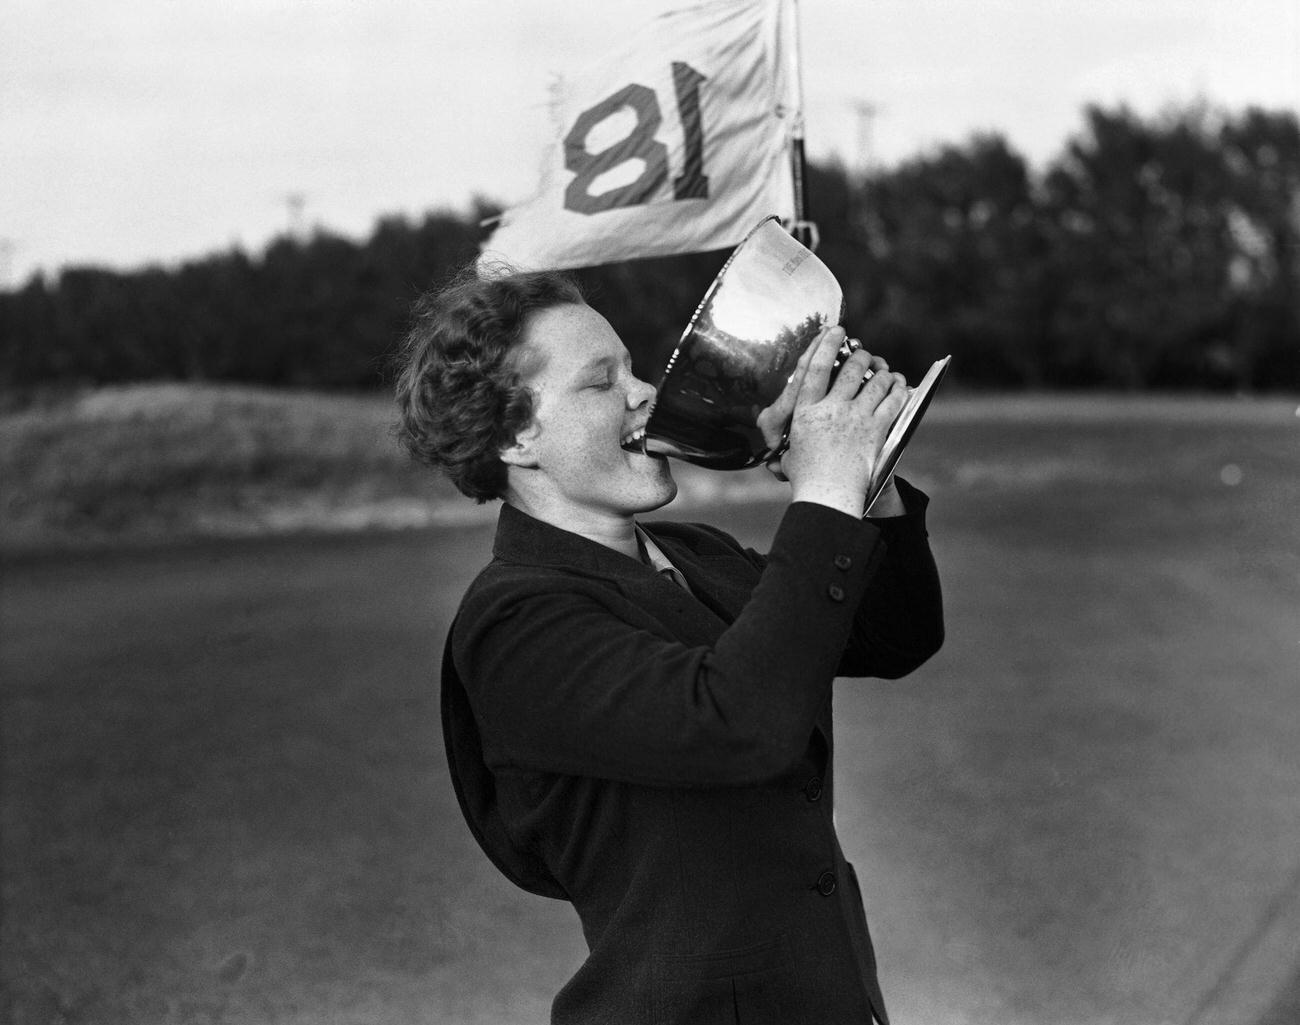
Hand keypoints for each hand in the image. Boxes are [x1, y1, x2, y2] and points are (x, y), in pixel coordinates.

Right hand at [759, 326, 908, 516]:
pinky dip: (898, 389)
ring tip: (883, 369)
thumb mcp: (790, 457)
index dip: (826, 345)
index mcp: (806, 412)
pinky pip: (893, 401)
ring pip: (875, 382)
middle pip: (850, 369)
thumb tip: (776, 455)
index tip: (835, 330)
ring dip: (882, 371)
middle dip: (860, 355)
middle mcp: (832, 409)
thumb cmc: (807, 479)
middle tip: (863, 352)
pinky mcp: (877, 429)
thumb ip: (788, 447)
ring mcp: (857, 417)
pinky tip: (899, 385)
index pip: (815, 368)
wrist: (830, 494)